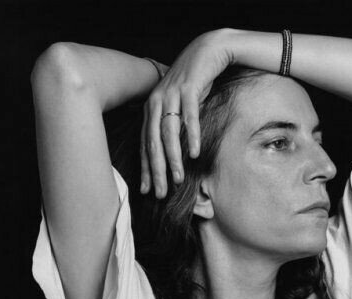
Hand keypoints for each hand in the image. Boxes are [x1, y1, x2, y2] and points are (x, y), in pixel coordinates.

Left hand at [140, 30, 233, 198]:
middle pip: (154, 142)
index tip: (147, 191)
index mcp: (150, 109)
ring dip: (174, 158)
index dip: (145, 169)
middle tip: (160, 193)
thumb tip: (169, 155)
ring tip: (179, 179)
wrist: (206, 51)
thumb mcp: (176, 105)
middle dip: (157, 171)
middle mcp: (157, 102)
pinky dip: (191, 136)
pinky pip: (190, 117)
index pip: (146, 144)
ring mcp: (172, 95)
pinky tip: (194, 154)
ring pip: (170, 132)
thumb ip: (170, 126)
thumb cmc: (192, 83)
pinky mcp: (190, 89)